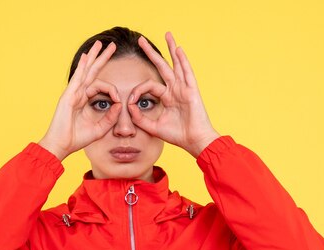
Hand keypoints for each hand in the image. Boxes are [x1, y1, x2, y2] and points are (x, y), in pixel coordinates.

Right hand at [39, 41, 121, 160]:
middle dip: (102, 58)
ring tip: (101, 44)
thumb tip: (120, 105)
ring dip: (94, 57)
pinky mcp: (69, 96)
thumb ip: (110, 118)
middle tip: (112, 46)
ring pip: (85, 71)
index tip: (119, 100)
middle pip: (92, 72)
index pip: (100, 87)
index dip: (112, 91)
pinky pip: (78, 78)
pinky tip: (87, 56)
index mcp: (84, 101)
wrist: (61, 145)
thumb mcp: (99, 129)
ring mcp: (72, 93)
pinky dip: (82, 66)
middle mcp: (78, 94)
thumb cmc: (76, 139)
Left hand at [128, 32, 219, 157]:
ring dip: (171, 49)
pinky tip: (178, 49)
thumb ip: (140, 118)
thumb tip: (129, 107)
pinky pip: (187, 72)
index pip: (148, 86)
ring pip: (176, 64)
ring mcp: (184, 88)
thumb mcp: (153, 127)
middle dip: (151, 53)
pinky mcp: (192, 90)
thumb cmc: (177, 135)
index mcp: (167, 97)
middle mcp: (175, 90)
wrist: (194, 141)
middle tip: (140, 40)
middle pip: (162, 67)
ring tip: (167, 34)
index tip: (129, 101)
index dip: (137, 91)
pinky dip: (183, 60)